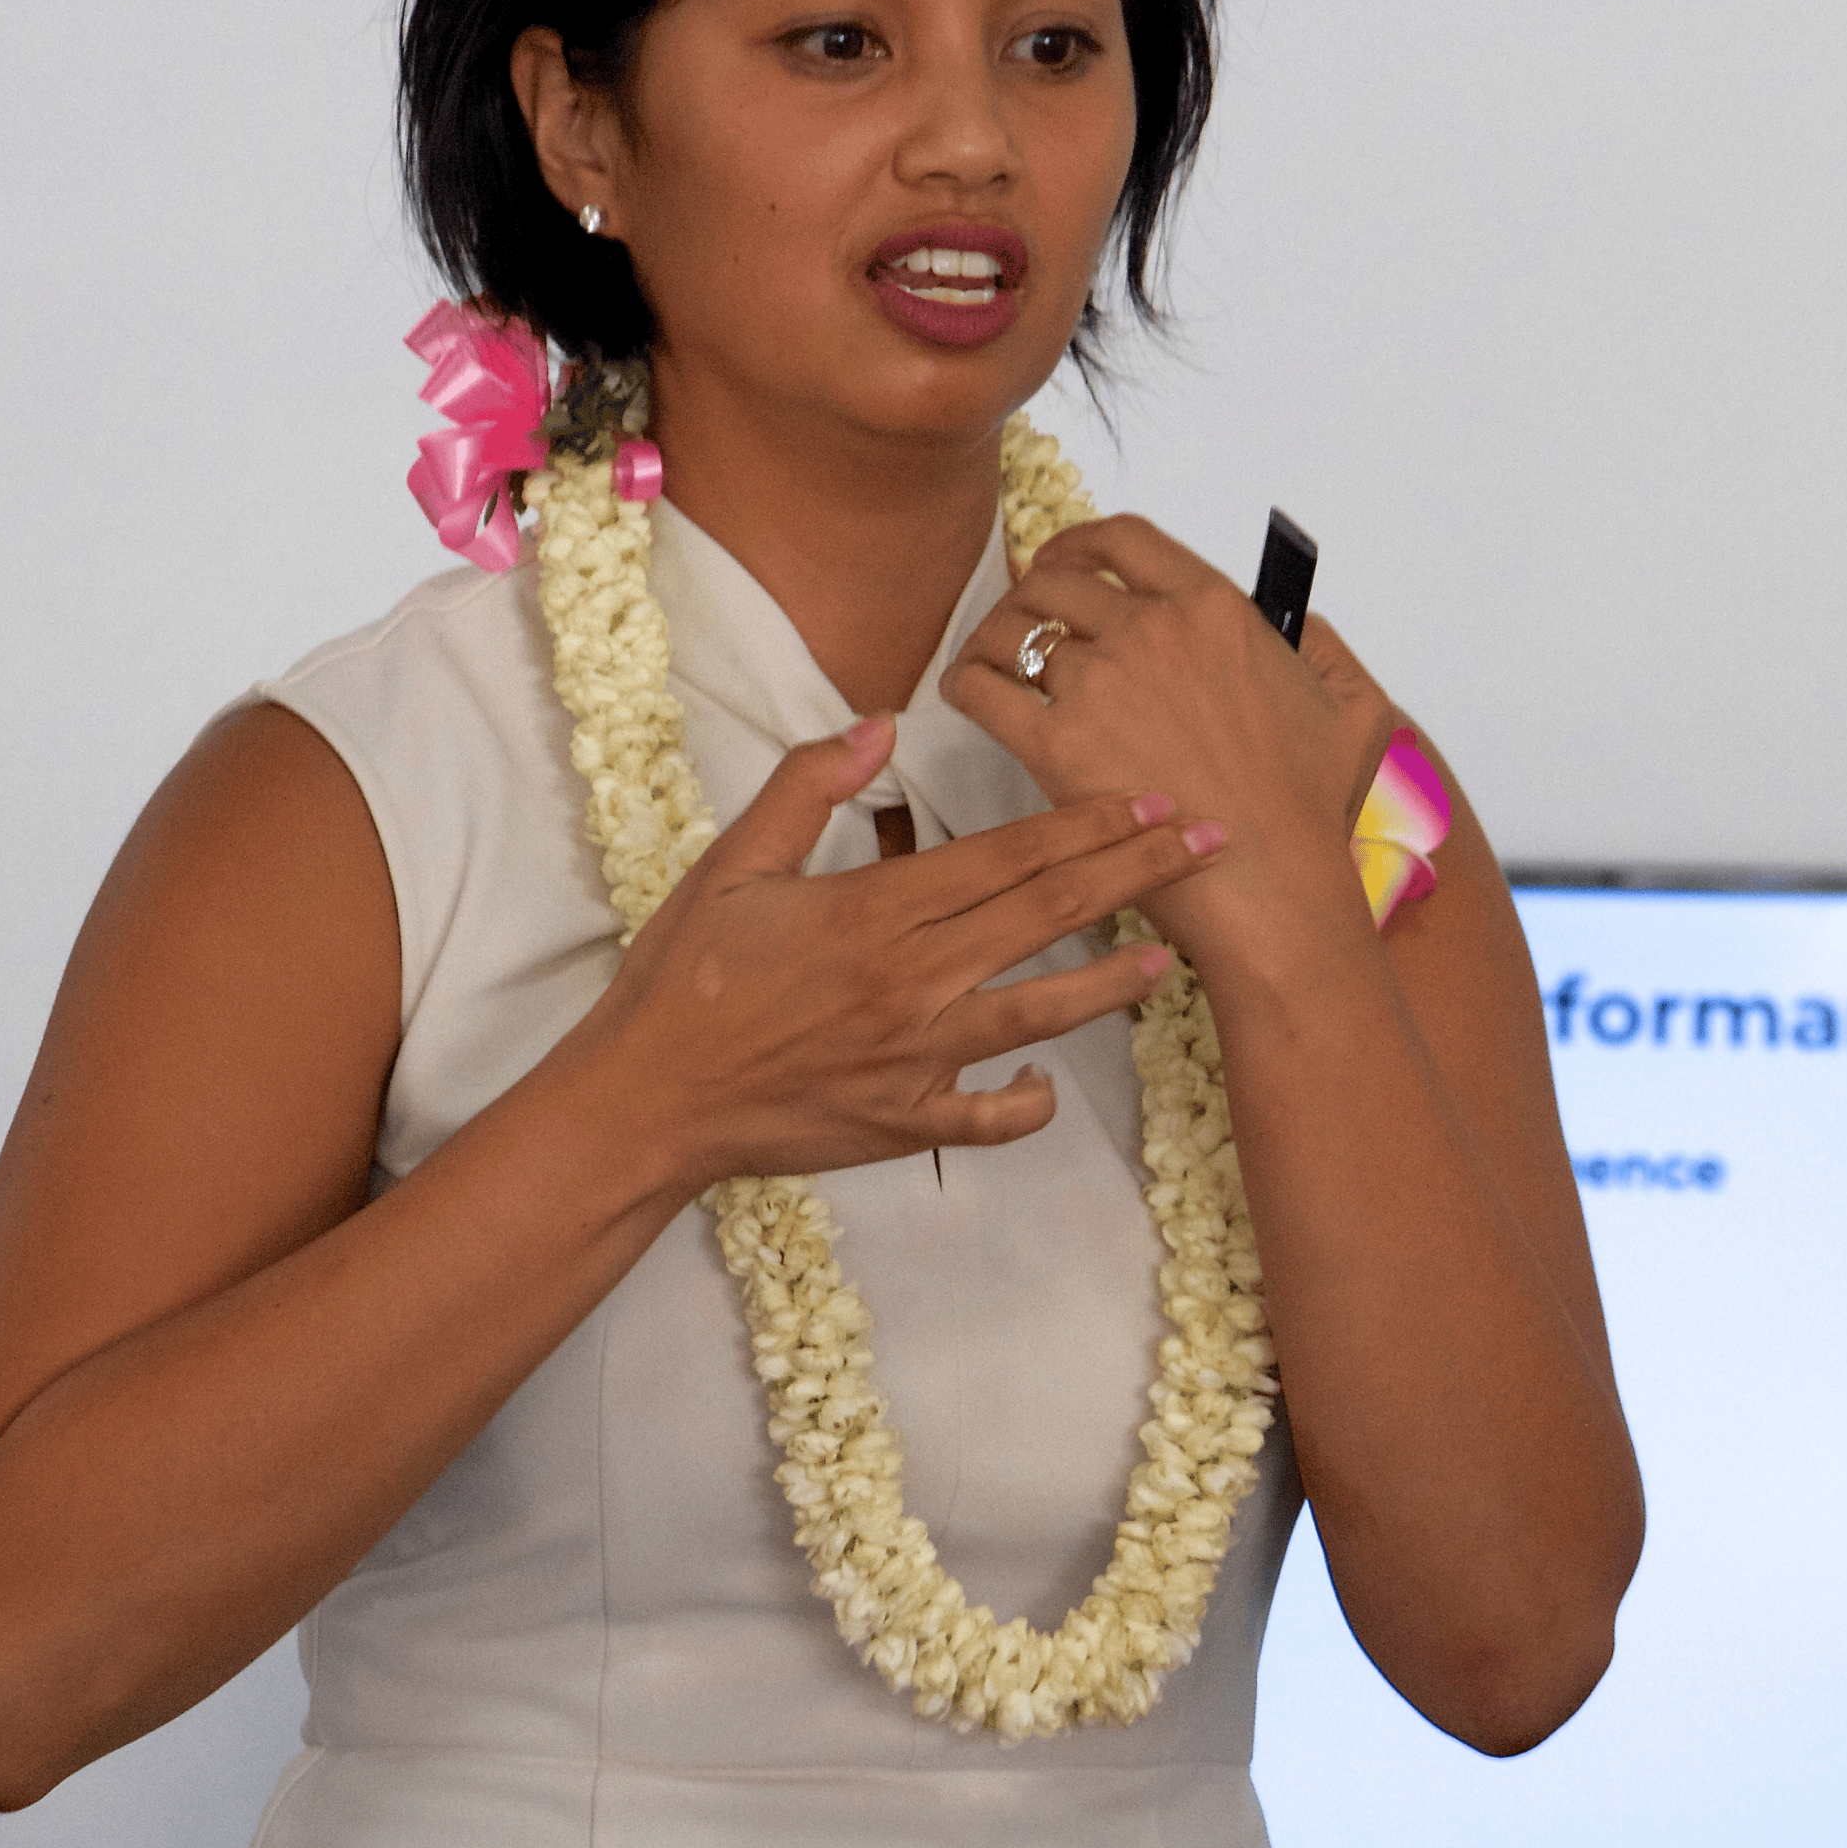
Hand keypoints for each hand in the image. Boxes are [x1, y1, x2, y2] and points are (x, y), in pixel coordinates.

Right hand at [554, 717, 1221, 1195]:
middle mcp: (911, 981)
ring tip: (1172, 957)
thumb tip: (878, 725)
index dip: (1085, 824)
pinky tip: (1050, 1081)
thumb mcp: (731, 864)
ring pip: (1040, 1011)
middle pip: (1045, 916)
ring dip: (1114, 983)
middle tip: (1203, 843)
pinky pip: (988, 1116)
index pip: (1005, 855)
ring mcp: (915, 1057)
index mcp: (875, 912)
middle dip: (1134, 874)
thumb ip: (806, 789)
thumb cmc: (683, 980)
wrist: (643, 1101)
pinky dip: (1027, 1099)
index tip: (1148, 797)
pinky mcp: (905, 1122)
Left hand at [939, 514, 1399, 975]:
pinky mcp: (1056, 746)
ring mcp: (1101, 685)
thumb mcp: (1356, 710)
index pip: (1123, 539)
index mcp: (1215, 609)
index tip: (1068, 563)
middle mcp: (1152, 631)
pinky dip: (964, 680)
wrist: (1272, 885)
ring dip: (995, 635)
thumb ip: (1326, 650)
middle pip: (1055, 578)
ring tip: (994, 658)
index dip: (1081, 543)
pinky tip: (970, 693)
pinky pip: (980, 686)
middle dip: (1031, 592)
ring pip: (1012, 628)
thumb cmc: (1312, 810)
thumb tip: (1298, 626)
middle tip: (1025, 620)